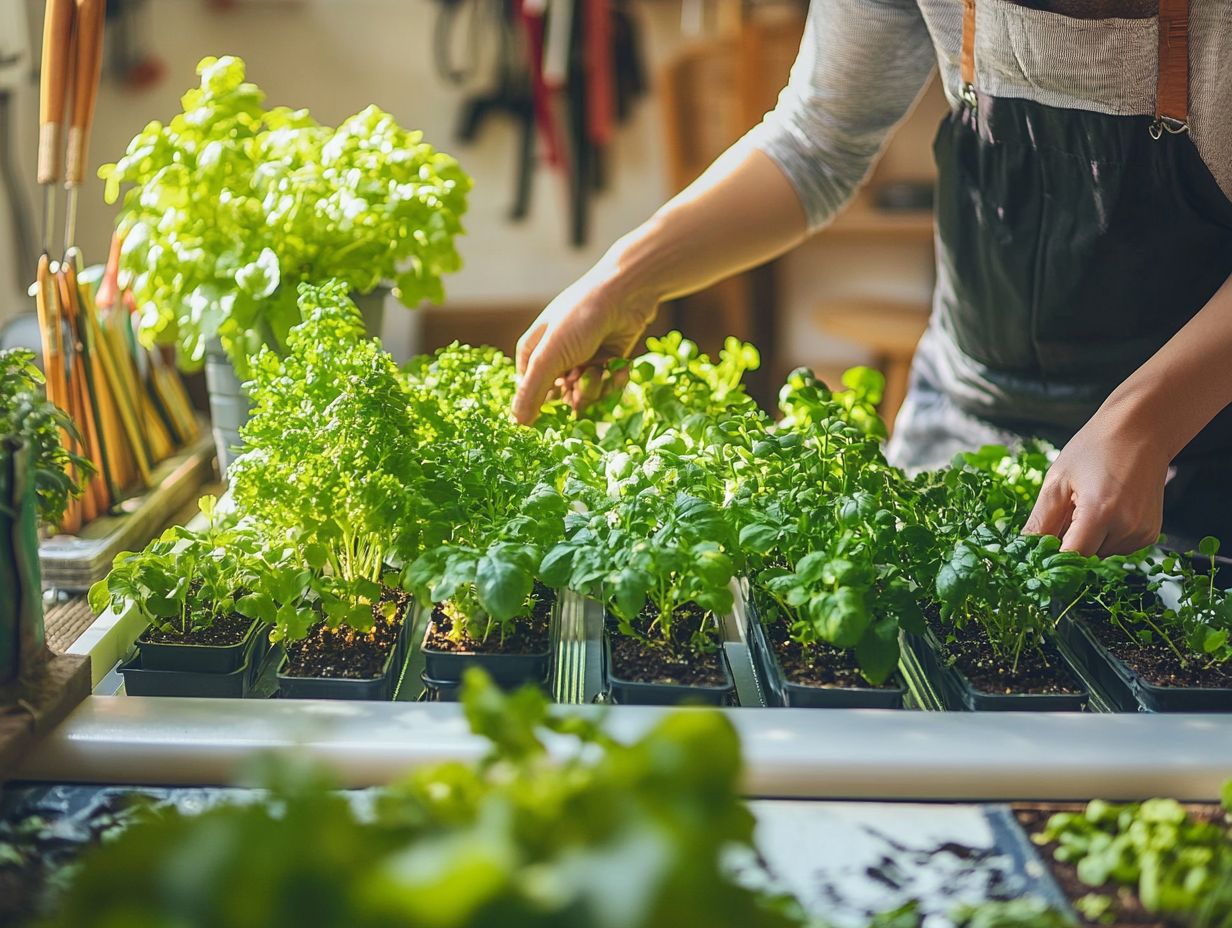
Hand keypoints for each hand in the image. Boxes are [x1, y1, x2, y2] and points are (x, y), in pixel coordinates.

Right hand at [512, 268, 657, 423]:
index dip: (542, 402)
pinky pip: (608, 385)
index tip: (555, 406)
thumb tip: (517, 423)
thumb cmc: (580, 318)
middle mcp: (558, 357)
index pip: (530, 391)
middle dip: (575, 392)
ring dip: (597, 385)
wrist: (627, 295)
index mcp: (534, 351)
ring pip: (587, 394)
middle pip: (562, 397)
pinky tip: (620, 366)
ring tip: (601, 367)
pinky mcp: (608, 362)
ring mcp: (584, 359)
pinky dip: (615, 378)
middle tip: (582, 378)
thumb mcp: (550, 355)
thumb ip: (532, 390)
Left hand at [1023, 412, 1168, 556]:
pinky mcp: (1150, 534)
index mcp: (1100, 513)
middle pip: (1085, 558)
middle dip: (1068, 542)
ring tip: (1088, 504)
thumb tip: (1025, 550)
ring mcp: (1142, 533)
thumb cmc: (1095, 449)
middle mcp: (1126, 527)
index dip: (1052, 556)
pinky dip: (1105, 536)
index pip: (1071, 557)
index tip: (1040, 547)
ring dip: (1087, 539)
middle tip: (1066, 511)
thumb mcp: (1057, 481)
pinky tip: (1106, 508)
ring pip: (1100, 554)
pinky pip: (1116, 547)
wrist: (1140, 432)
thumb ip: (1041, 521)